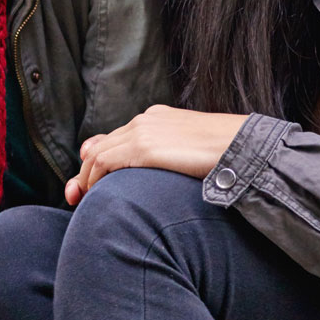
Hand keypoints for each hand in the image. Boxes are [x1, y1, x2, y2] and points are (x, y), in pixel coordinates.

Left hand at [66, 105, 247, 205]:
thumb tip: (147, 176)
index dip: (97, 159)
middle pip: (101, 145)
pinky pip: (105, 163)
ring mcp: (143, 130)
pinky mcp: (144, 146)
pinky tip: (94, 196)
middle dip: (84, 172)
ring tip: (81, 200)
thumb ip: (167, 157)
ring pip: (98, 154)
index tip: (88, 181)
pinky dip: (94, 179)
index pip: (116, 137)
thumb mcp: (191, 154)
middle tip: (75, 195)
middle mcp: (146, 120)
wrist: (244, 147)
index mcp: (157, 118)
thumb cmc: (228, 155)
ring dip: (86, 179)